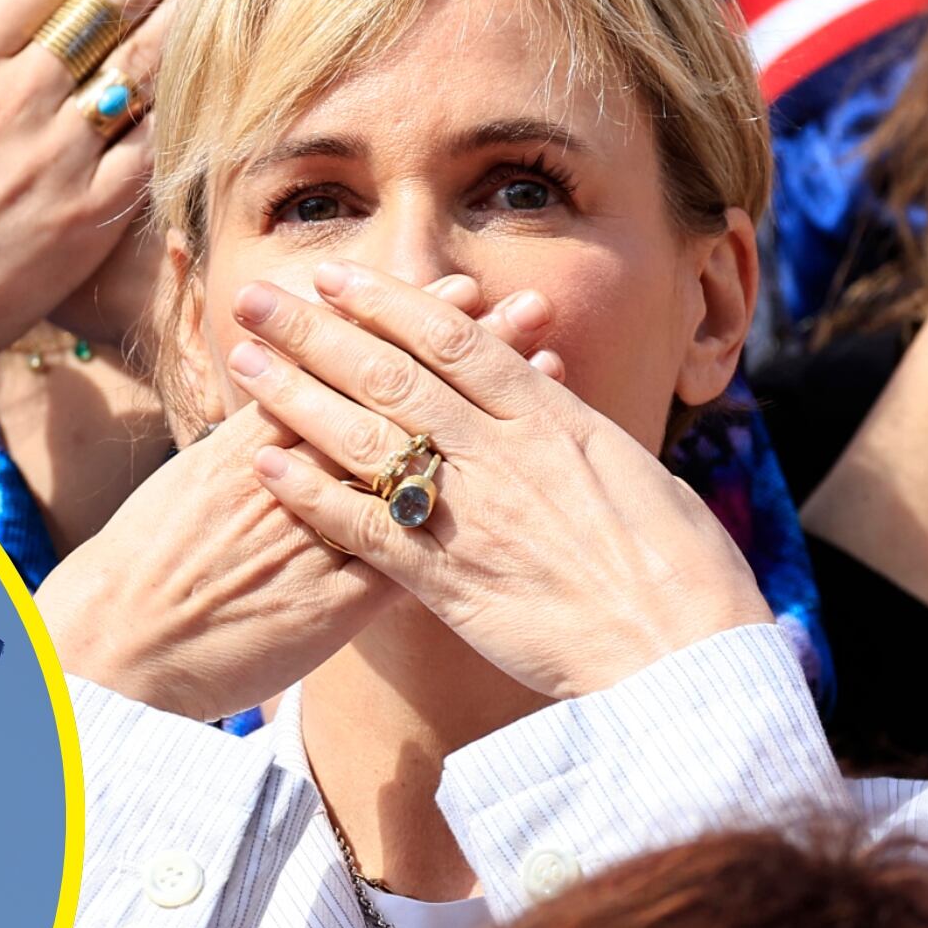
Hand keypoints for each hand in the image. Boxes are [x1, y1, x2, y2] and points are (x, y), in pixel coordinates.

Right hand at [36, 278, 559, 722]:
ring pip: (417, 467)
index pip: (343, 365)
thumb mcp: (191, 482)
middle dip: (463, 354)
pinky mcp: (331, 604)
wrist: (117, 649)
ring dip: (484, 426)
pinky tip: (516, 501)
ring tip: (542, 382)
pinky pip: (406, 559)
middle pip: (393, 401)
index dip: (408, 325)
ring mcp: (316, 538)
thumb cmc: (146, 566)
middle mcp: (291, 477)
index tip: (459, 289)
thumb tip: (284, 394)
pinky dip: (464, 519)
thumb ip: (246, 440)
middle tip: (523, 309)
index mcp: (253, 441)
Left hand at [226, 261, 771, 701]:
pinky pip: (365, 526)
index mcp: (551, 418)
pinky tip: (265, 465)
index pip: (452, 341)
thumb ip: (568, 424)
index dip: (386, 303)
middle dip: (316, 332)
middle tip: (257, 300)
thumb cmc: (681, 563)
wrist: (682, 648)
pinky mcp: (449, 580)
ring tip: (244, 363)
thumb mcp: (629, 467)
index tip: (335, 278)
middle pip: (391, 374)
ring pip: (366, 437)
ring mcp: (471, 512)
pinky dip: (312, 492)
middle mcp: (502, 452)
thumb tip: (541, 380)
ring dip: (297, 396)